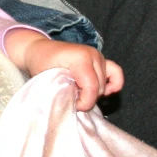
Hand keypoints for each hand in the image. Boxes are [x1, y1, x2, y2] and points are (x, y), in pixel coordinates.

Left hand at [7, 31, 123, 110]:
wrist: (40, 50)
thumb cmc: (41, 63)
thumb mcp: (48, 78)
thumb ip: (64, 92)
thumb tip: (76, 106)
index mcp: (80, 57)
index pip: (92, 87)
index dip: (85, 102)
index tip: (74, 106)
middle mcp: (93, 55)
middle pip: (99, 87)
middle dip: (86, 98)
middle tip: (71, 98)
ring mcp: (98, 56)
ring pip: (106, 85)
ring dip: (94, 93)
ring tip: (78, 93)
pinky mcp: (101, 59)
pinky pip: (116, 73)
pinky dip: (114, 84)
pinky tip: (104, 93)